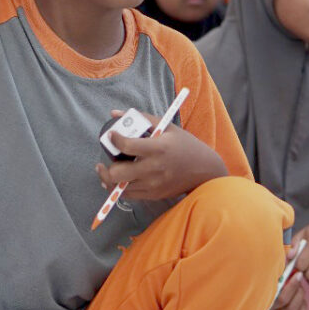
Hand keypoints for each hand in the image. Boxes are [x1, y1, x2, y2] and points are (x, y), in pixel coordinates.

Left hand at [95, 110, 226, 199]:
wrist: (204, 170)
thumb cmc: (185, 145)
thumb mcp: (166, 126)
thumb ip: (141, 118)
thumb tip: (114, 113)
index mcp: (158, 148)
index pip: (127, 146)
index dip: (114, 139)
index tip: (112, 135)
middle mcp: (154, 168)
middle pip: (117, 173)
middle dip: (105, 167)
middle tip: (104, 161)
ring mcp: (153, 185)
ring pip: (119, 187)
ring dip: (109, 179)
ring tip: (107, 170)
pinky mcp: (154, 195)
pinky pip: (129, 195)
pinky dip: (120, 188)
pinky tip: (120, 180)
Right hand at [265, 245, 306, 309]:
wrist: (258, 307)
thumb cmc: (268, 286)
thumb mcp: (271, 278)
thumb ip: (279, 269)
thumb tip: (291, 254)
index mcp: (264, 304)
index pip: (281, 298)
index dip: (292, 286)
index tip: (298, 275)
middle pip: (291, 308)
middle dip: (299, 294)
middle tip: (300, 284)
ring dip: (302, 305)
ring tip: (300, 295)